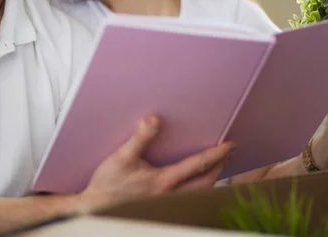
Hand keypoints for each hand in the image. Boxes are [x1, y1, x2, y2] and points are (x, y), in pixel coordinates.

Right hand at [81, 115, 235, 206]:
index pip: (199, 164)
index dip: (218, 153)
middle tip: (229, 152)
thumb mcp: (121, 157)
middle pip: (207, 181)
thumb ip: (140, 137)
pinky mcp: (162, 205)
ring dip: (212, 177)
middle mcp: (171, 194)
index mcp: (165, 181)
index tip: (231, 144)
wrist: (96, 207)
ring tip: (217, 164)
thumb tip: (154, 120)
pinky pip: (189, 196)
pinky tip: (196, 180)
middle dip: (221, 165)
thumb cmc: (108, 185)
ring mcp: (168, 202)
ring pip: (200, 191)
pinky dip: (199, 186)